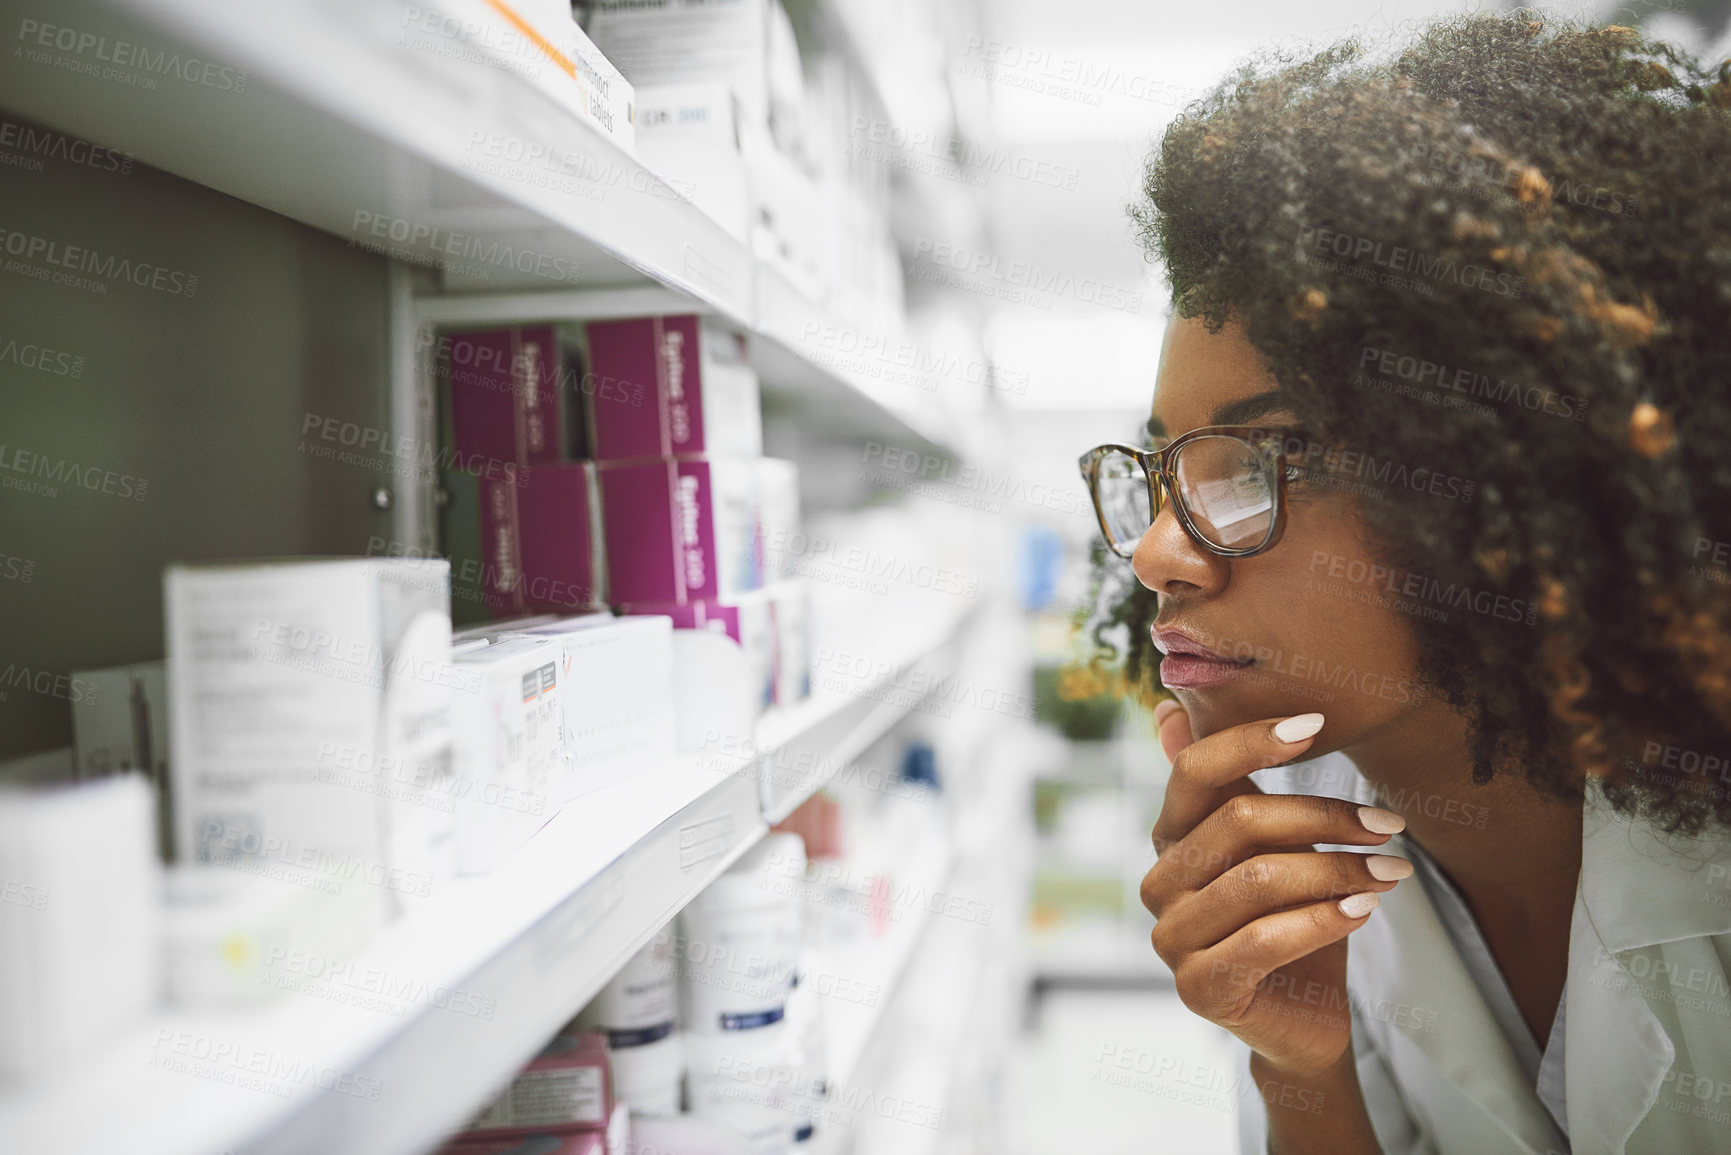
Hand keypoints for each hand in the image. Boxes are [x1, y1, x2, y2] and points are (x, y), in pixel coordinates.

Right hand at [1140, 702, 1409, 1076]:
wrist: (1301, 1018)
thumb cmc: (1289, 919)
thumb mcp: (1268, 843)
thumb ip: (1227, 783)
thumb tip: (1167, 708)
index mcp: (1172, 837)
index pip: (1195, 770)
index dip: (1250, 741)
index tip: (1316, 725)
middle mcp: (1159, 882)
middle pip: (1240, 821)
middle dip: (1325, 817)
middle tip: (1391, 825)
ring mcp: (1172, 937)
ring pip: (1258, 879)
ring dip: (1338, 870)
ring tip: (1392, 872)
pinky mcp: (1198, 987)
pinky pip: (1265, 940)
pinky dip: (1323, 920)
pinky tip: (1364, 910)